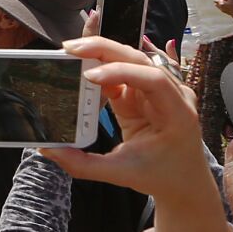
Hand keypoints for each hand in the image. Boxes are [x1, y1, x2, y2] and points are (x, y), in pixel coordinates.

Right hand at [43, 38, 213, 200]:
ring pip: (131, 61)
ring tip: (72, 52)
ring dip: (102, 54)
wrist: (184, 182)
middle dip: (105, 50)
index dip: (121, 72)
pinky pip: (122, 74)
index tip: (90, 76)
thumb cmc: (161, 176)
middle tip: (71, 49)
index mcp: (177, 114)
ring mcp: (159, 92)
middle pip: (140, 61)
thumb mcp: (120, 174)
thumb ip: (82, 164)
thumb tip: (48, 150)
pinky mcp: (144, 94)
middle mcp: (173, 96)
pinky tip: (81, 70)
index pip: (153, 79)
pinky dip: (102, 70)